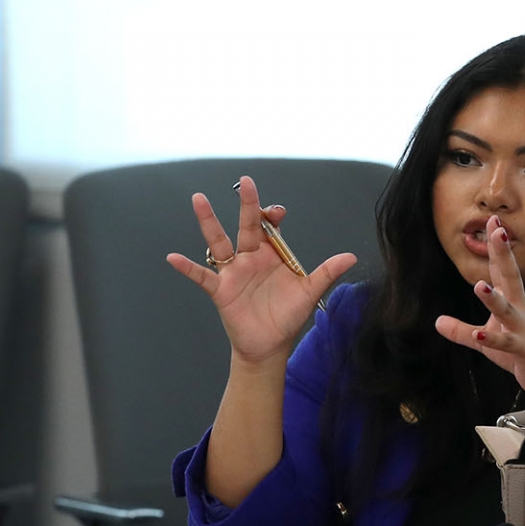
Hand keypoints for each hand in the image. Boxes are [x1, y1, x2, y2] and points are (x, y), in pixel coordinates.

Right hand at [165, 176, 357, 367]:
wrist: (270, 345)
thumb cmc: (287, 316)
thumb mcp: (309, 293)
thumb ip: (327, 273)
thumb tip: (351, 257)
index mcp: (271, 255)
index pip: (270, 227)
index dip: (272, 215)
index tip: (277, 211)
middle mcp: (249, 257)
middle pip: (246, 225)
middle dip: (247, 204)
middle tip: (246, 181)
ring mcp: (233, 271)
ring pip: (219, 241)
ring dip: (209, 221)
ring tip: (199, 199)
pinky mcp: (220, 289)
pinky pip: (201, 276)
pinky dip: (187, 268)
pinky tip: (173, 258)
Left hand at [434, 215, 524, 405]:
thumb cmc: (522, 355)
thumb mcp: (487, 342)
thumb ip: (462, 331)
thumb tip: (437, 321)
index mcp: (512, 302)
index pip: (502, 270)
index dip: (496, 247)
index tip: (493, 220)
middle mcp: (519, 310)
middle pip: (510, 277)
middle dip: (503, 254)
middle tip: (498, 230)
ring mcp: (522, 329)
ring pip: (507, 310)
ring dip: (493, 299)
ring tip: (478, 286)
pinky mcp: (523, 350)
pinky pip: (506, 344)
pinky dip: (492, 340)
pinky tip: (479, 336)